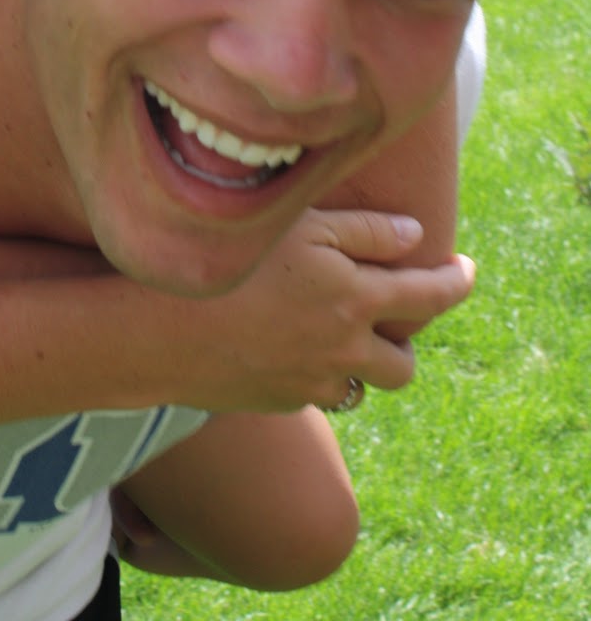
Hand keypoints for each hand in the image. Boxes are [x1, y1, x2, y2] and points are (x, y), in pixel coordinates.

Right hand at [133, 206, 474, 414]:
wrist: (161, 327)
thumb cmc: (230, 259)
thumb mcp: (299, 224)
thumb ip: (364, 231)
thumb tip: (416, 236)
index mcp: (356, 297)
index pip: (431, 295)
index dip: (456, 282)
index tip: (465, 270)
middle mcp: (344, 349)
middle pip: (403, 365)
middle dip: (405, 342)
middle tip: (389, 314)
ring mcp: (312, 383)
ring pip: (360, 386)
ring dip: (361, 363)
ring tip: (336, 331)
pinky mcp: (280, 403)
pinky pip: (317, 394)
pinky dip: (317, 373)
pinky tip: (286, 342)